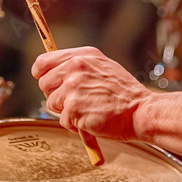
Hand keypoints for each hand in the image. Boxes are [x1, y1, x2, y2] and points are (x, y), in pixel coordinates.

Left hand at [31, 46, 150, 140]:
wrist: (140, 110)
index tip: (47, 81)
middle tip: (74, 100)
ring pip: (52, 103)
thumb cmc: (123, 93)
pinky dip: (74, 125)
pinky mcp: (74, 109)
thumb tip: (54, 72)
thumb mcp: (103, 66)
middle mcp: (75, 68)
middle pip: (44, 84)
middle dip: (55, 95)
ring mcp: (74, 88)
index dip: (41, 73)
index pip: (44, 61)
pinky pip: (63, 120)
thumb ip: (79, 66)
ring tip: (87, 109)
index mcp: (82, 56)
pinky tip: (90, 119)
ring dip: (66, 111)